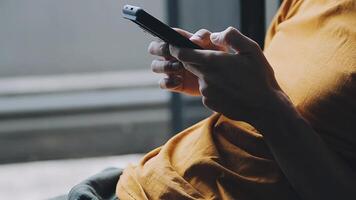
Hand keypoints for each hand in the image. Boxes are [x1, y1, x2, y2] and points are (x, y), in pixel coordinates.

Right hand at [148, 28, 223, 95]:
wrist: (222, 78)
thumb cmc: (217, 56)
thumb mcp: (214, 43)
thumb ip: (204, 36)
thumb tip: (193, 39)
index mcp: (178, 42)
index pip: (162, 35)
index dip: (163, 37)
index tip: (171, 42)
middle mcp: (171, 54)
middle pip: (153, 48)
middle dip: (160, 50)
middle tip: (173, 54)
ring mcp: (171, 69)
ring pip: (155, 66)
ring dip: (164, 66)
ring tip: (179, 67)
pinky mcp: (174, 84)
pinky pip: (162, 83)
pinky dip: (168, 82)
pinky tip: (179, 81)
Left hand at [169, 27, 286, 123]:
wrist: (265, 107)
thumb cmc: (260, 77)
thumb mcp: (252, 49)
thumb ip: (231, 37)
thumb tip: (213, 36)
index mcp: (213, 62)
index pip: (183, 54)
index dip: (176, 48)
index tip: (175, 46)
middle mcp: (205, 77)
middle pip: (189, 64)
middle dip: (195, 59)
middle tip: (215, 59)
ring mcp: (206, 92)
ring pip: (199, 77)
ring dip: (207, 74)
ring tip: (229, 77)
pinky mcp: (208, 103)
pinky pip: (205, 90)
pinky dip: (213, 87)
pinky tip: (228, 89)